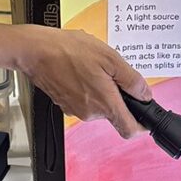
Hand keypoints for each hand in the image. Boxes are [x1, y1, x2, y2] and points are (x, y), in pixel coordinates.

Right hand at [11, 27, 149, 138]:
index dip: (141, 125)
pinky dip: (86, 88)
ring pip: (98, 105)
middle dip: (116, 95)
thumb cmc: (69, 51)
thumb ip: (132, 80)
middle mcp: (90, 113)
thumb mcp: (110, 58)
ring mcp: (75, 110)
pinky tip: (79, 70)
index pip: (129, 129)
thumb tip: (145, 94)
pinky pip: (83, 100)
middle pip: (113, 112)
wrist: (35, 51)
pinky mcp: (65, 104)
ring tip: (91, 67)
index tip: (144, 117)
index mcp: (105, 104)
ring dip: (100, 89)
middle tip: (110, 73)